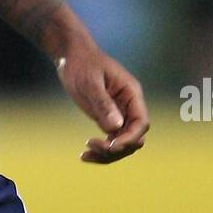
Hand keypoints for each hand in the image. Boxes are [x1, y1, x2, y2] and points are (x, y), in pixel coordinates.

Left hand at [56, 37, 149, 163]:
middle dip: (117, 148)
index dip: (129, 138)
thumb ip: (102, 103)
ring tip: (84, 155)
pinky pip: (111, 141)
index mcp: (131, 93)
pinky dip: (100, 151)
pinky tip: (84, 155)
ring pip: (123, 143)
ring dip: (107, 154)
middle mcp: (129, 106)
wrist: (71, 56)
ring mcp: (120, 114)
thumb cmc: (82, 64)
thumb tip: (115, 127)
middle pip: (134, 137)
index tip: (109, 145)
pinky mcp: (108, 119)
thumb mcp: (90, 82)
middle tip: (91, 146)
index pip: (141, 123)